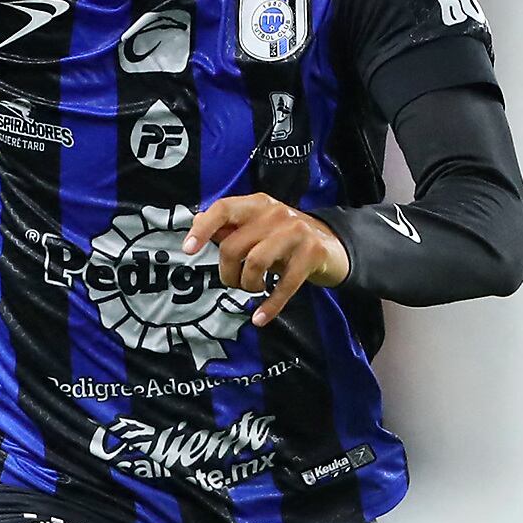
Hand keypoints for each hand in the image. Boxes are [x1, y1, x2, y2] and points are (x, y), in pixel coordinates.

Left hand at [183, 194, 347, 324]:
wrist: (333, 245)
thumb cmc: (286, 240)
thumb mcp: (258, 230)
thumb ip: (229, 228)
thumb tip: (197, 222)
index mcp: (257, 205)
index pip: (223, 209)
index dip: (203, 229)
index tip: (188, 249)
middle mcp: (275, 213)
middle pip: (234, 246)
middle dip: (228, 273)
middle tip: (235, 283)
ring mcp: (296, 232)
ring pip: (255, 263)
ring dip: (248, 285)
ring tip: (253, 289)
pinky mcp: (312, 254)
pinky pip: (284, 285)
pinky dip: (270, 306)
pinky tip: (261, 318)